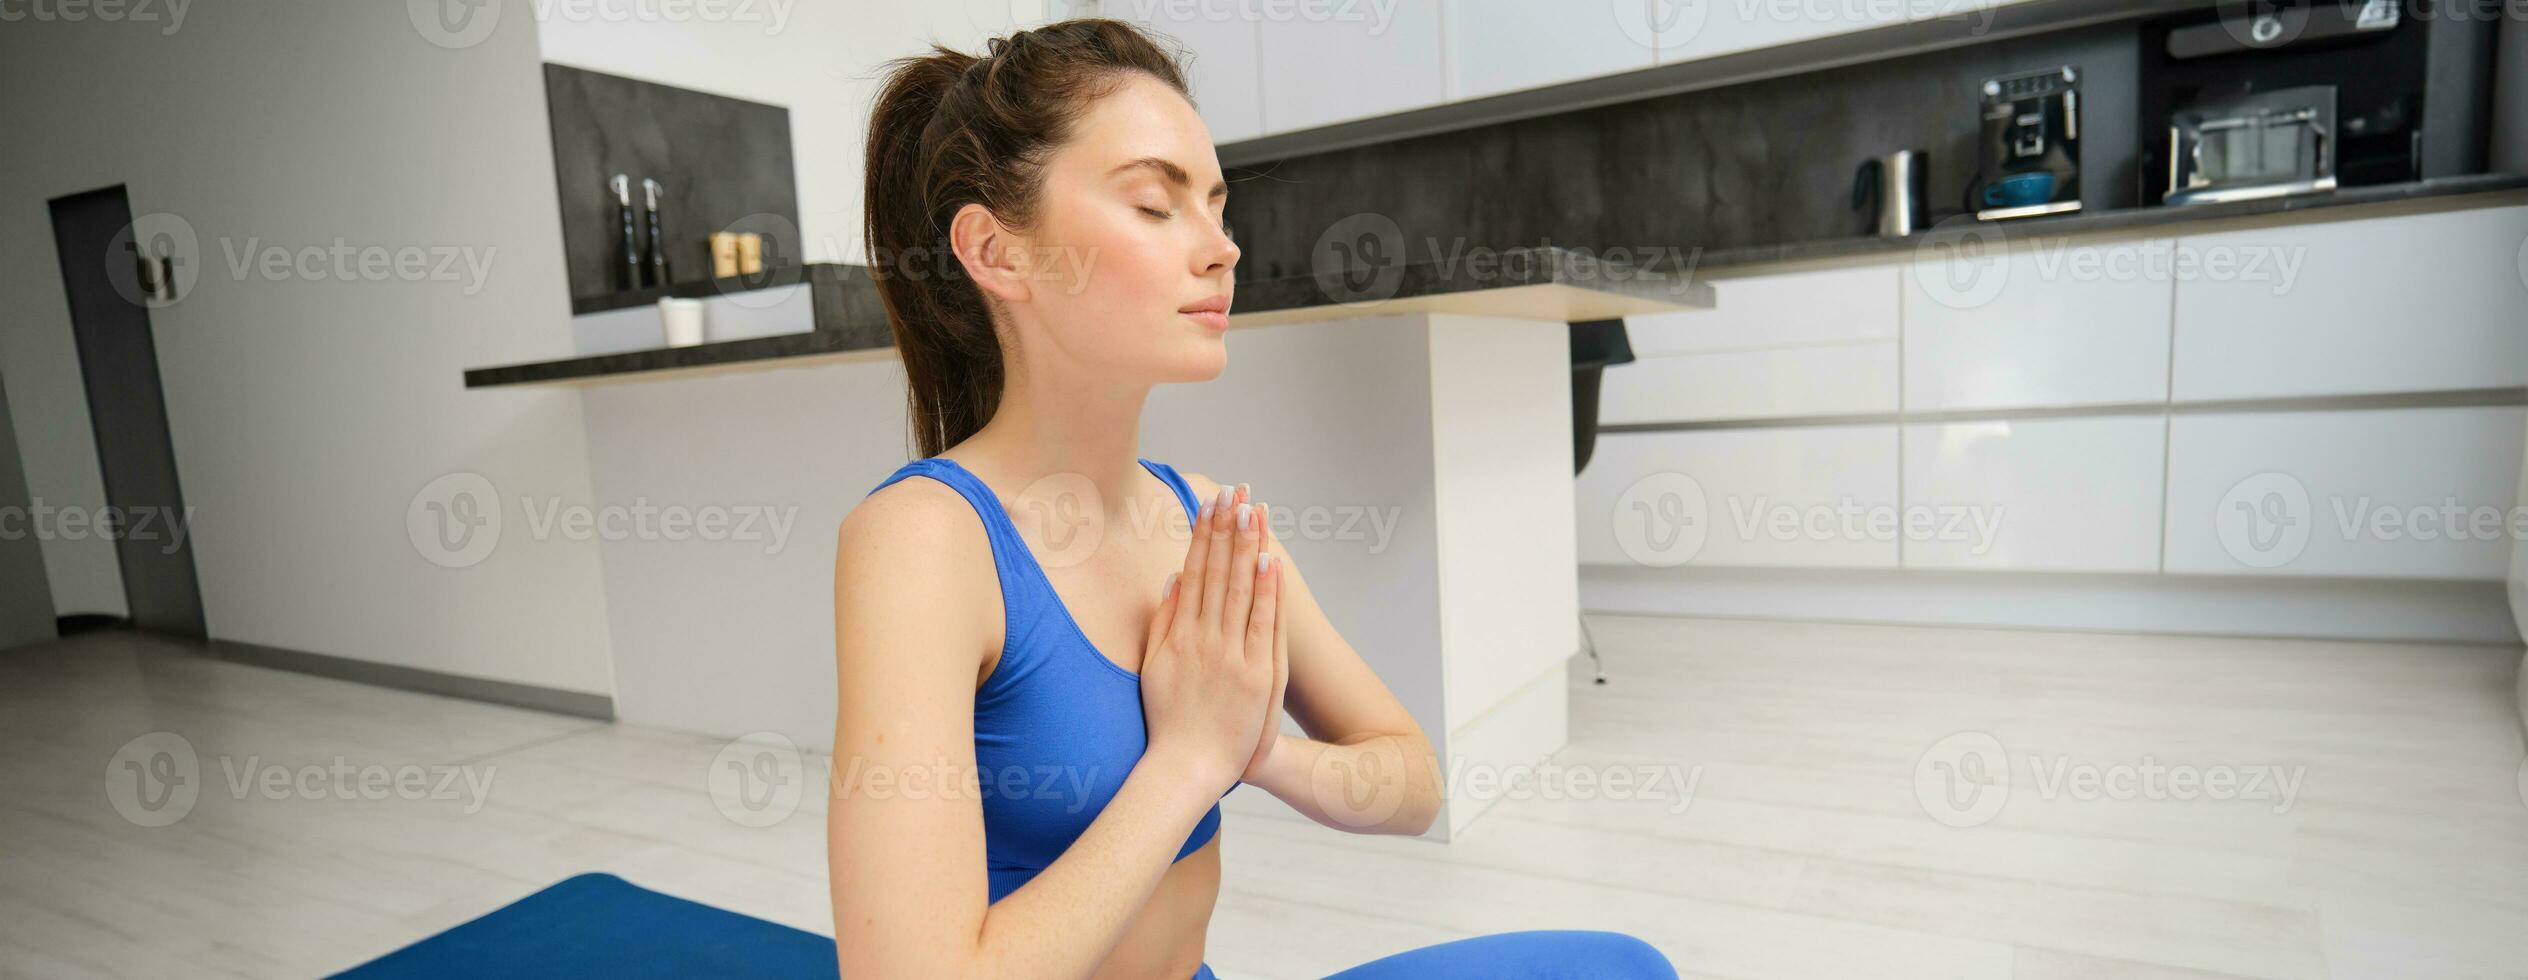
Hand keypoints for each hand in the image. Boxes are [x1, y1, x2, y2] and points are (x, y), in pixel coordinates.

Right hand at [1139, 482, 1281, 795]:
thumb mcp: (1154, 666)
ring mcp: (1231, 655)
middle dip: (1227, 528)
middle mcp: (1204, 638)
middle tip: (1235, 491)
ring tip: (1253, 510)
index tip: (1211, 503)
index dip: (1204, 535)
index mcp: (1180, 634)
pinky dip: (1265, 591)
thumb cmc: (1167, 721)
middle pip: (1218, 572)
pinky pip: (1262, 624)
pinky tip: (1268, 561)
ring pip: (1240, 590)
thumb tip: (1173, 579)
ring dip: (1247, 547)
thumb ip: (1163, 622)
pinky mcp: (1255, 675)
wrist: (1184, 767)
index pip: (1195, 571)